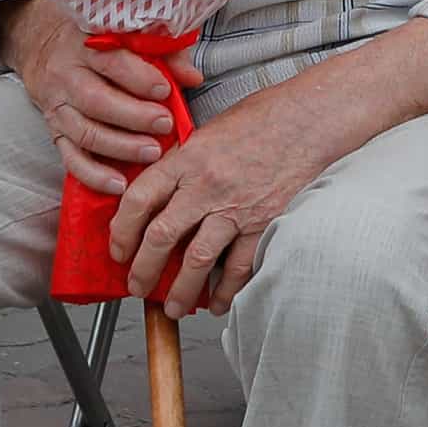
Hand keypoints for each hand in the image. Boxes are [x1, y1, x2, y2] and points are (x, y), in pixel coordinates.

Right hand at [8, 1, 196, 196]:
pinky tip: (120, 184)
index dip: (139, 77)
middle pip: (95, 100)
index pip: (111, 61)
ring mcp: (58, 108)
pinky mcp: (55, 133)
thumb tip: (193, 77)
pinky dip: (94, 175)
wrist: (46, 54)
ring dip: (121, 147)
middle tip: (165, 124)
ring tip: (152, 153)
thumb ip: (164, 55)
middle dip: (134, 116)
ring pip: (85, 132)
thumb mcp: (127, 38)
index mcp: (86, 47)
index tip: (165, 91)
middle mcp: (67, 76)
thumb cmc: (100, 48)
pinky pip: (71, 159)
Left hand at [108, 75, 343, 314]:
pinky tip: (218, 301)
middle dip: (143, 270)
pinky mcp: (264, 224)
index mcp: (187, 159)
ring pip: (197, 260)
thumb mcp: (208, 131)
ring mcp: (236, 208)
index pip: (139, 199)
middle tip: (136, 286)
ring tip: (173, 307)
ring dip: (181, 290)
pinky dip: (226, 290)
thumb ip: (182, 162)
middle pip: (161, 236)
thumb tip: (158, 192)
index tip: (118, 249)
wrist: (309, 120)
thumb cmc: (262, 119)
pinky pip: (240, 267)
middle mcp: (206, 186)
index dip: (121, 231)